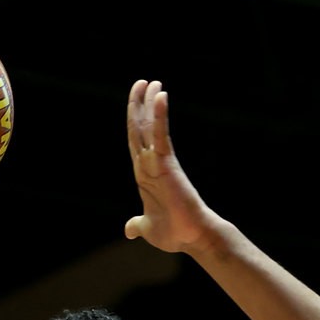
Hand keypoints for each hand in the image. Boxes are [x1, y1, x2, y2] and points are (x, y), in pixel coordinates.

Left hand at [123, 79, 222, 254]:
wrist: (190, 238)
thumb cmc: (173, 233)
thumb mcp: (147, 228)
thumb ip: (137, 224)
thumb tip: (129, 229)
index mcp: (144, 175)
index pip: (135, 141)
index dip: (134, 121)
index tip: (136, 101)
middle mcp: (150, 164)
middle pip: (141, 128)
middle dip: (140, 104)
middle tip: (143, 81)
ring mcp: (158, 162)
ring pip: (149, 127)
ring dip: (149, 103)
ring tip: (152, 82)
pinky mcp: (167, 163)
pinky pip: (160, 135)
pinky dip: (158, 116)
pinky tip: (160, 97)